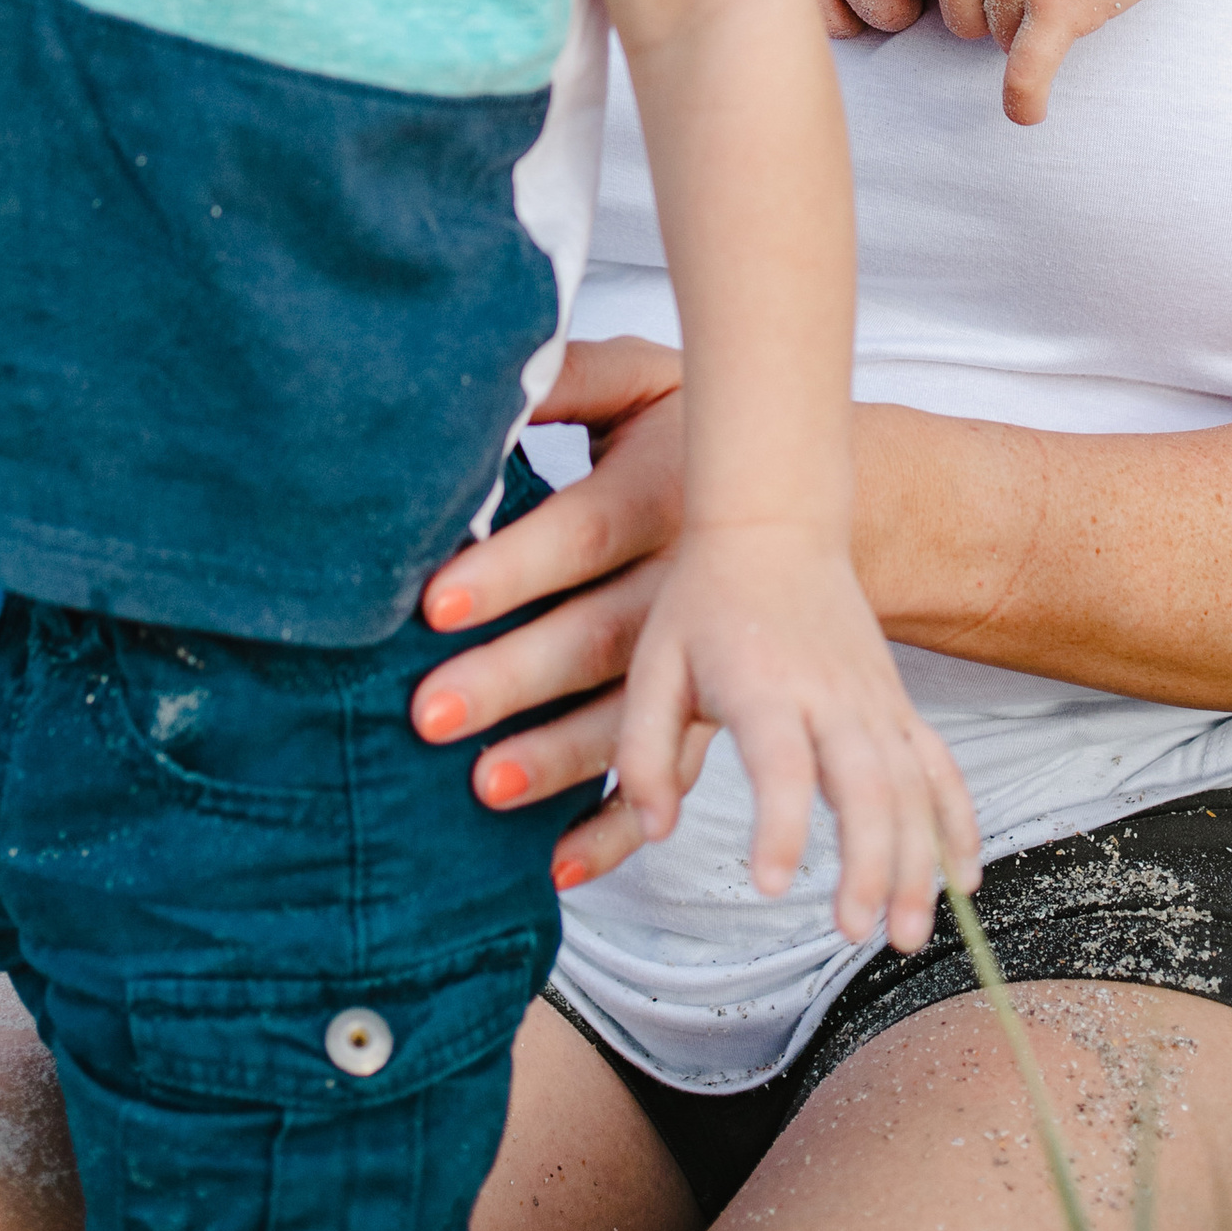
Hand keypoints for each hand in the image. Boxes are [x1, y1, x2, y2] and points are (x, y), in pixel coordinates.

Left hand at [413, 340, 687, 892]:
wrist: (803, 507)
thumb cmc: (692, 438)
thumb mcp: (646, 384)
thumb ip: (571, 378)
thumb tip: (495, 369)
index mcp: (659, 498)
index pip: (576, 535)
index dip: (509, 568)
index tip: (435, 600)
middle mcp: (681, 588)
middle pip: (593, 638)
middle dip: (511, 678)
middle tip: (428, 713)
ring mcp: (702, 661)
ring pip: (629, 719)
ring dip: (557, 759)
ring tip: (485, 787)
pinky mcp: (709, 712)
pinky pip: (670, 779)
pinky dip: (618, 828)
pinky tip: (560, 860)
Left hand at [615, 525, 977, 951]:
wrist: (775, 520)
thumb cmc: (707, 598)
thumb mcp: (653, 663)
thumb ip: (643, 750)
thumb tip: (654, 833)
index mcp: (764, 684)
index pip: (782, 763)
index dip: (781, 825)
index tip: (771, 885)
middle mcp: (829, 693)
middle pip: (867, 784)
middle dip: (870, 863)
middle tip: (855, 932)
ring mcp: (873, 698)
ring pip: (912, 786)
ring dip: (917, 861)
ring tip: (905, 933)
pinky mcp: (896, 703)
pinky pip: (940, 766)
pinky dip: (957, 821)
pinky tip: (963, 877)